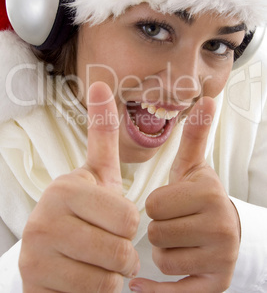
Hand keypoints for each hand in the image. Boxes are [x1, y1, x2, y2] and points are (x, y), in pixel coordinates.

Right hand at [19, 82, 139, 292]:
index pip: (129, 217)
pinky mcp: (36, 286)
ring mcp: (36, 257)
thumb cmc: (84, 210)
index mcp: (66, 189)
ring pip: (108, 279)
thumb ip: (102, 132)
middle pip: (121, 250)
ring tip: (97, 260)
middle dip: (123, 252)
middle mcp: (44, 220)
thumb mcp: (96, 173)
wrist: (50, 250)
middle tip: (107, 243)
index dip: (130, 224)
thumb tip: (101, 83)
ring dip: (112, 275)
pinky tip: (83, 278)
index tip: (114, 220)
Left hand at [129, 97, 240, 292]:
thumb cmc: (198, 197)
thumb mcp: (194, 166)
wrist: (225, 230)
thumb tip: (207, 98)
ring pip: (163, 260)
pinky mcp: (216, 285)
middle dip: (158, 228)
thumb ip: (195, 134)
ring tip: (176, 242)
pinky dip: (155, 291)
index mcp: (210, 194)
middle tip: (172, 224)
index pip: (155, 204)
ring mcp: (221, 259)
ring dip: (162, 252)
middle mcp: (222, 227)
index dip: (156, 204)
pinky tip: (142, 286)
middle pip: (157, 232)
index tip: (169, 203)